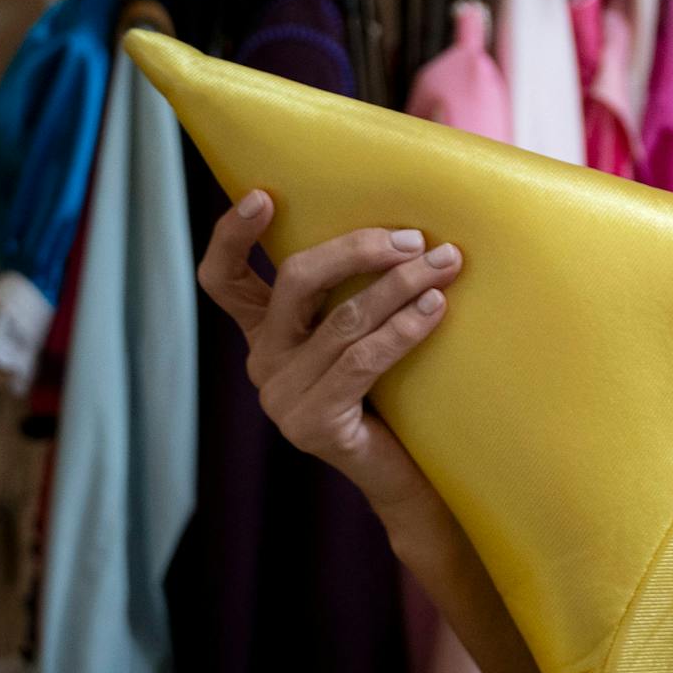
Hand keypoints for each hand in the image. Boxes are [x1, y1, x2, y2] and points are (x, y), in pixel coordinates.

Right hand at [196, 188, 461, 517]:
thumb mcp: (366, 335)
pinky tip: (437, 307)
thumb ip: (360, 292)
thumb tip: (410, 228)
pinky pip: (363, 359)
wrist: (408, 477)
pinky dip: (404, 326)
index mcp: (267, 334)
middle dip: (356, 250)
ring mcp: (282, 397)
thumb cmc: (397, 394)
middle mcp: (263, 361)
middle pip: (294, 282)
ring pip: (342, 319)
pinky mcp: (312, 424)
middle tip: (413, 238)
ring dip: (400, 284)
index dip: (233, 236)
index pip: (225, 281)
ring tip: (447, 263)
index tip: (264, 195)